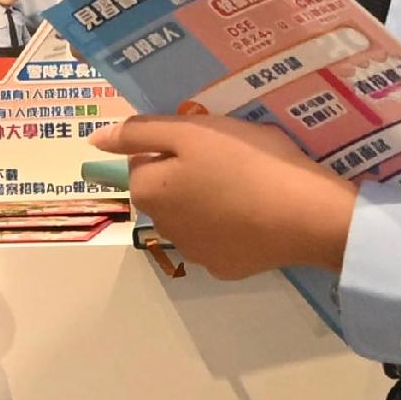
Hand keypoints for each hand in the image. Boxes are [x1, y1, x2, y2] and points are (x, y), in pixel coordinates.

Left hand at [92, 113, 354, 281]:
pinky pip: (219, 240)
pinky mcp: (227, 268)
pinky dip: (230, 227)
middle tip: (228, 157)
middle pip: (165, 191)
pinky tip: (255, 214)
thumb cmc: (248, 162)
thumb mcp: (193, 131)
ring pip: (190, 216)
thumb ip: (140, 133)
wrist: (306, 213)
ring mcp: (195, 253)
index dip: (172, 145)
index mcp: (150, 191)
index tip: (205, 139)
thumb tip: (94, 139)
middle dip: (186, 174)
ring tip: (245, 184)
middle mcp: (163, 228)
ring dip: (205, 201)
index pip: (142, 161)